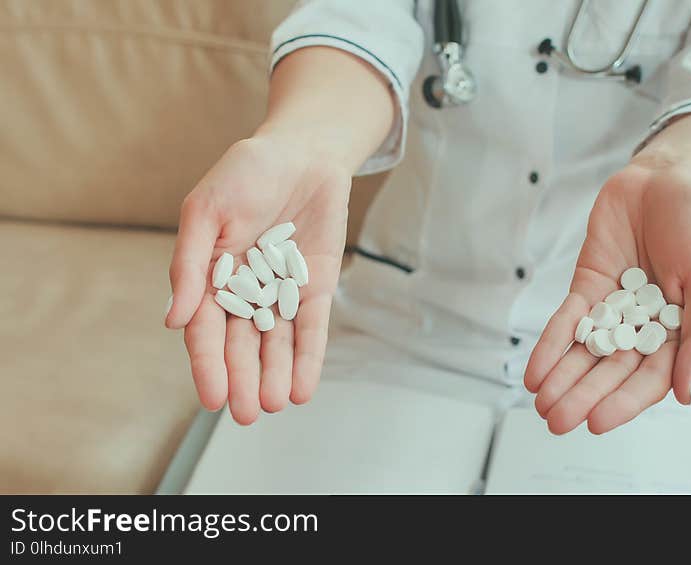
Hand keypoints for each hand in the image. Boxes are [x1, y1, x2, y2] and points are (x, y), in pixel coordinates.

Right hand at [165, 136, 349, 423]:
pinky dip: (309, 356)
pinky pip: (312, 327)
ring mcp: (283, 292)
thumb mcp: (206, 210)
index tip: (211, 398)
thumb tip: (174, 321)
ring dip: (276, 375)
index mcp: (211, 277)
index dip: (208, 365)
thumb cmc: (246, 173)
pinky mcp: (317, 287)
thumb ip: (191, 265)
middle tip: (246, 416)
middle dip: (244, 380)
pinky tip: (304, 387)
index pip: (207, 330)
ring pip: (277, 343)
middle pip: (243, 345)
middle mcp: (246, 292)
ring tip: (275, 405)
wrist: (303, 152)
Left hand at [524, 156, 690, 434]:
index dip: (624, 402)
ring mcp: (614, 308)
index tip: (597, 422)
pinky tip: (535, 370)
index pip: (650, 378)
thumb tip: (686, 393)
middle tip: (557, 421)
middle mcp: (644, 327)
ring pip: (585, 352)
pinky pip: (567, 321)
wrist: (665, 178)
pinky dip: (551, 345)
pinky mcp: (588, 286)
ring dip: (563, 379)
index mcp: (679, 332)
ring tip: (542, 404)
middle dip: (583, 396)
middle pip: (611, 371)